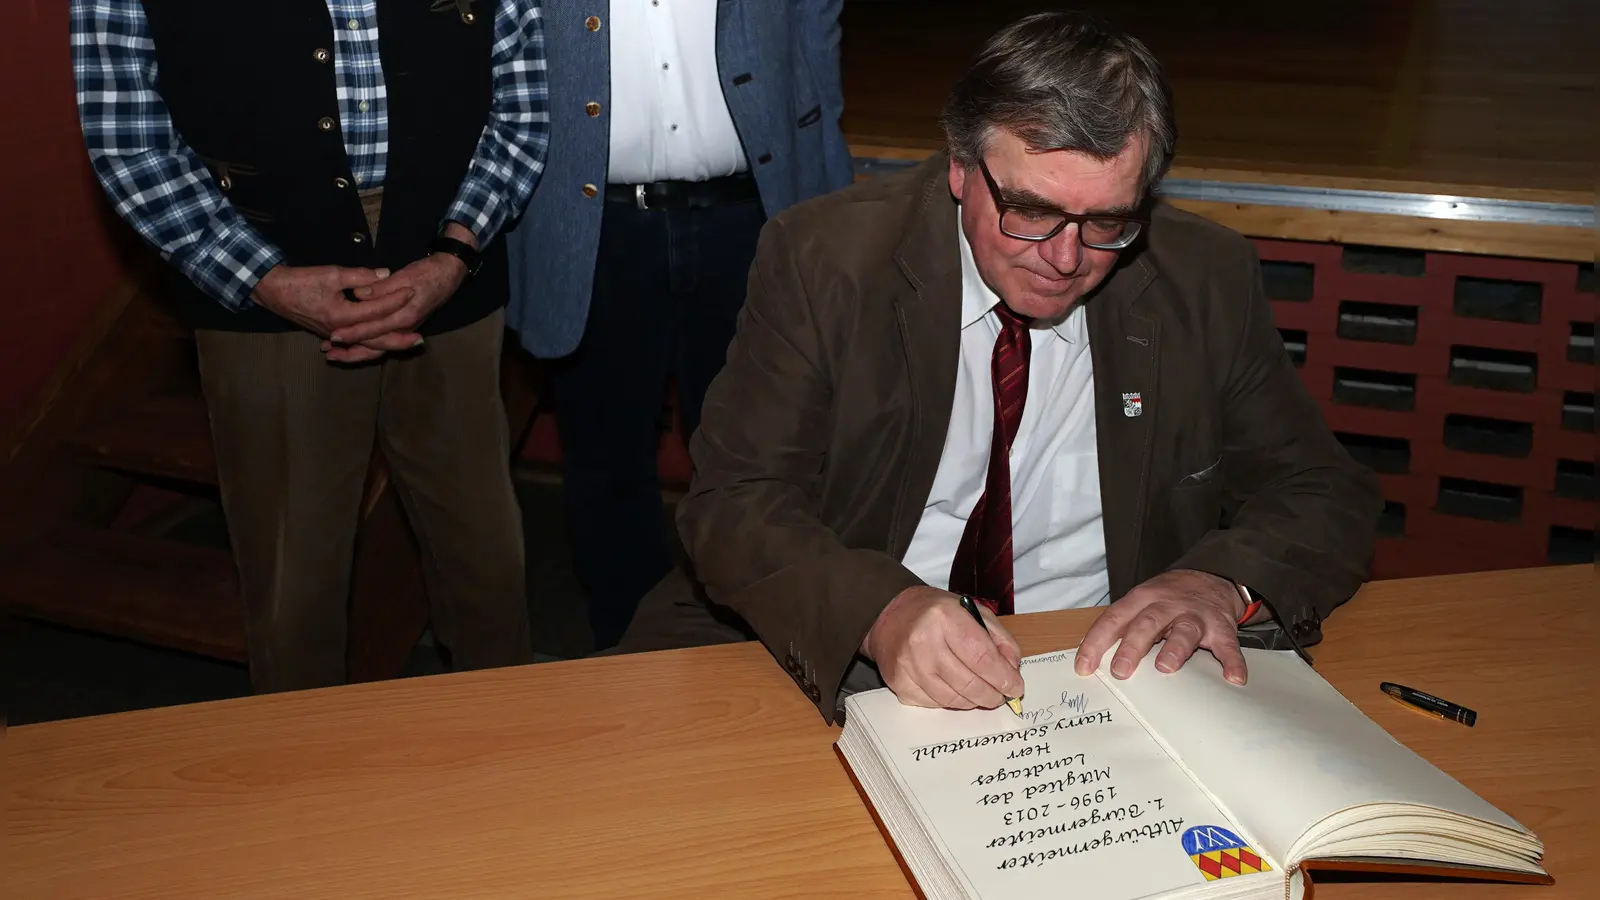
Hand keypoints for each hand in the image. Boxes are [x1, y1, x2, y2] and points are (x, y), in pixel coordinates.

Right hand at [250, 264, 413, 339]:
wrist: (272, 290)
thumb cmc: (300, 281)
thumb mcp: (331, 274)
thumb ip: (360, 276)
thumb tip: (385, 274)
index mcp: (341, 316)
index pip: (376, 310)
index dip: (395, 299)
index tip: (411, 291)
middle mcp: (340, 331)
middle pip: (375, 340)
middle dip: (398, 340)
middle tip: (420, 340)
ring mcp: (334, 334)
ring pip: (366, 345)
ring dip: (386, 345)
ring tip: (406, 344)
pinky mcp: (330, 332)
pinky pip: (355, 344)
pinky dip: (368, 346)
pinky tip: (380, 346)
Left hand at [322, 224, 476, 362]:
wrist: (449, 274)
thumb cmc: (427, 273)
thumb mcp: (405, 276)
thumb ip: (381, 288)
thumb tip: (359, 294)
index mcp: (404, 316)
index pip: (374, 328)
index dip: (353, 332)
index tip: (333, 335)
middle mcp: (404, 327)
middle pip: (375, 346)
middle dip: (350, 351)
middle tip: (328, 353)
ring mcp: (404, 328)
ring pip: (378, 348)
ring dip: (355, 352)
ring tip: (333, 354)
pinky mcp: (402, 326)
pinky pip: (382, 341)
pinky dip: (366, 345)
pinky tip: (350, 344)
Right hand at [862, 586, 1023, 709]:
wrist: (891, 615)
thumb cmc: (936, 613)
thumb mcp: (974, 612)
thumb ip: (999, 640)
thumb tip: (1012, 672)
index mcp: (945, 618)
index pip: (983, 658)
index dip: (1004, 678)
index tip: (1015, 688)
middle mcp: (924, 642)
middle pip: (968, 684)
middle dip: (992, 695)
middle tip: (1000, 696)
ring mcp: (908, 665)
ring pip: (952, 700)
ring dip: (972, 701)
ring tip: (979, 692)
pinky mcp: (899, 683)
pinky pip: (933, 704)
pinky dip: (950, 701)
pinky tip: (953, 689)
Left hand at [1074, 569, 1248, 684]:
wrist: (1211, 577)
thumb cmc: (1167, 599)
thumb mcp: (1140, 603)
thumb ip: (1121, 627)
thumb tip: (1091, 661)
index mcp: (1140, 600)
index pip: (1113, 620)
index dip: (1096, 643)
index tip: (1084, 667)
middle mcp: (1167, 605)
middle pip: (1147, 624)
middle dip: (1132, 646)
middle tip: (1121, 670)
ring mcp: (1195, 615)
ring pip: (1184, 630)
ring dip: (1175, 648)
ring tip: (1166, 666)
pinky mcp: (1221, 627)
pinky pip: (1227, 645)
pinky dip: (1232, 661)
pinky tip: (1233, 678)